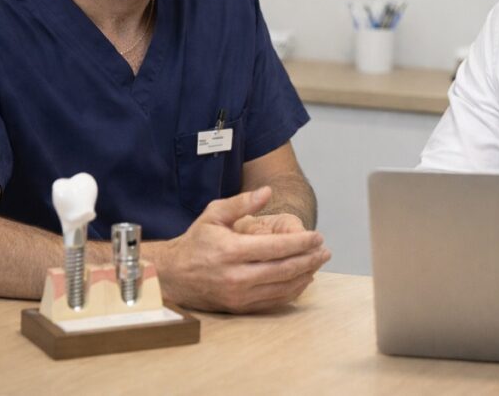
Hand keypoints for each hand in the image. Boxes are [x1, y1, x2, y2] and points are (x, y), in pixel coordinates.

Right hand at [158, 186, 330, 313]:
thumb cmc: (196, 241)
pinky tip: (302, 279)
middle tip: (325, 251)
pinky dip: (292, 290)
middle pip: (284, 269)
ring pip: (282, 287)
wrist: (173, 275)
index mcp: (231, 251)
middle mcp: (236, 276)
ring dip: (305, 275)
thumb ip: (242, 203)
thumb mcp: (214, 214)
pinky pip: (273, 300)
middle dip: (309, 259)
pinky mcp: (240, 307)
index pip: (276, 248)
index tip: (318, 236)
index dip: (301, 243)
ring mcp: (238, 295)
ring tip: (318, 262)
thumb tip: (267, 192)